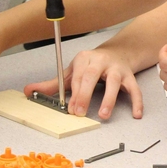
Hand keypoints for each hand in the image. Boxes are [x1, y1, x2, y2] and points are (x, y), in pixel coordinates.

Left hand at [24, 48, 143, 119]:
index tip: (70, 109)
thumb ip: (53, 84)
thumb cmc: (91, 65)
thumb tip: (29, 91)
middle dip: (85, 95)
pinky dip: (137, 101)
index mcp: (84, 59)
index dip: (73, 92)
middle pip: (91, 76)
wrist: (118, 52)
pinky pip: (134, 89)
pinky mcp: (130, 76)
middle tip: (79, 112)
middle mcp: (101, 61)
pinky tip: (136, 114)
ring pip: (114, 82)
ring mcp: (116, 69)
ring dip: (109, 99)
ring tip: (104, 114)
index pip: (77, 75)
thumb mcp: (71, 72)